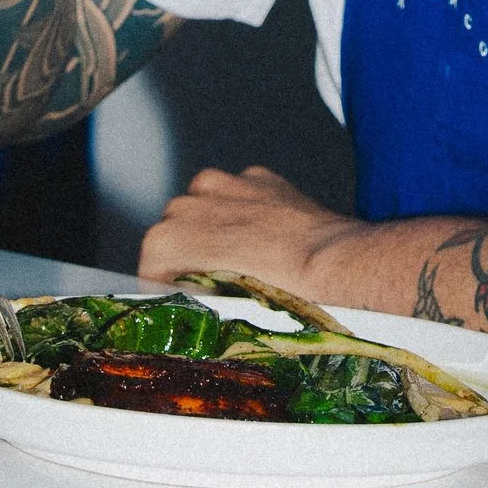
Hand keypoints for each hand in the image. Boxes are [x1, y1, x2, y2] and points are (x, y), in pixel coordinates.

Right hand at [139, 165, 373, 306]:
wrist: (337, 267)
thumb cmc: (280, 300)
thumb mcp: (220, 311)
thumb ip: (192, 300)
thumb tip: (191, 308)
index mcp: (168, 238)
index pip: (150, 267)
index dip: (166, 290)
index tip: (184, 303)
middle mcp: (189, 203)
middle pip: (175, 233)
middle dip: (190, 258)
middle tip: (216, 289)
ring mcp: (225, 183)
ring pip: (204, 207)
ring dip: (215, 230)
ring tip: (243, 263)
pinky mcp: (258, 176)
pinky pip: (239, 194)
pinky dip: (245, 212)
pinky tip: (267, 240)